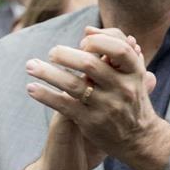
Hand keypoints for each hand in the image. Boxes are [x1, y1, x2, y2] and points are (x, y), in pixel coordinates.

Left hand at [25, 27, 169, 169]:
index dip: (99, 41)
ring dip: (47, 73)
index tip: (83, 41)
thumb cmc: (131, 98)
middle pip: (90, 64)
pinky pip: (64, 105)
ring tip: (30, 65)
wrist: (139, 139)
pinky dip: (45, 95)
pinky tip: (31, 88)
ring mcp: (106, 106)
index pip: (119, 49)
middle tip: (52, 52)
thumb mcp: (132, 73)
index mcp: (134, 72)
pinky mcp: (91, 122)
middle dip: (65, 55)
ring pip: (73, 85)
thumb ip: (114, 50)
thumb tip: (87, 29)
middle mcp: (122, 89)